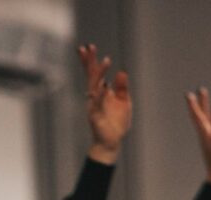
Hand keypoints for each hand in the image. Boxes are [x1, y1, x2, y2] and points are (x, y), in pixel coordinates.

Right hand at [79, 44, 130, 162]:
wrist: (111, 142)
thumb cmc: (116, 123)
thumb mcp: (123, 101)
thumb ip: (122, 87)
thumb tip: (121, 72)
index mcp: (100, 92)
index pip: (93, 73)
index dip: (90, 60)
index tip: (88, 47)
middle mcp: (94, 97)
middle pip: (90, 76)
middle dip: (89, 62)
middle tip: (86, 48)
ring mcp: (94, 106)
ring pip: (95, 87)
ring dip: (100, 74)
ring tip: (106, 61)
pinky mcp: (96, 116)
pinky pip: (99, 103)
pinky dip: (101, 94)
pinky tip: (105, 84)